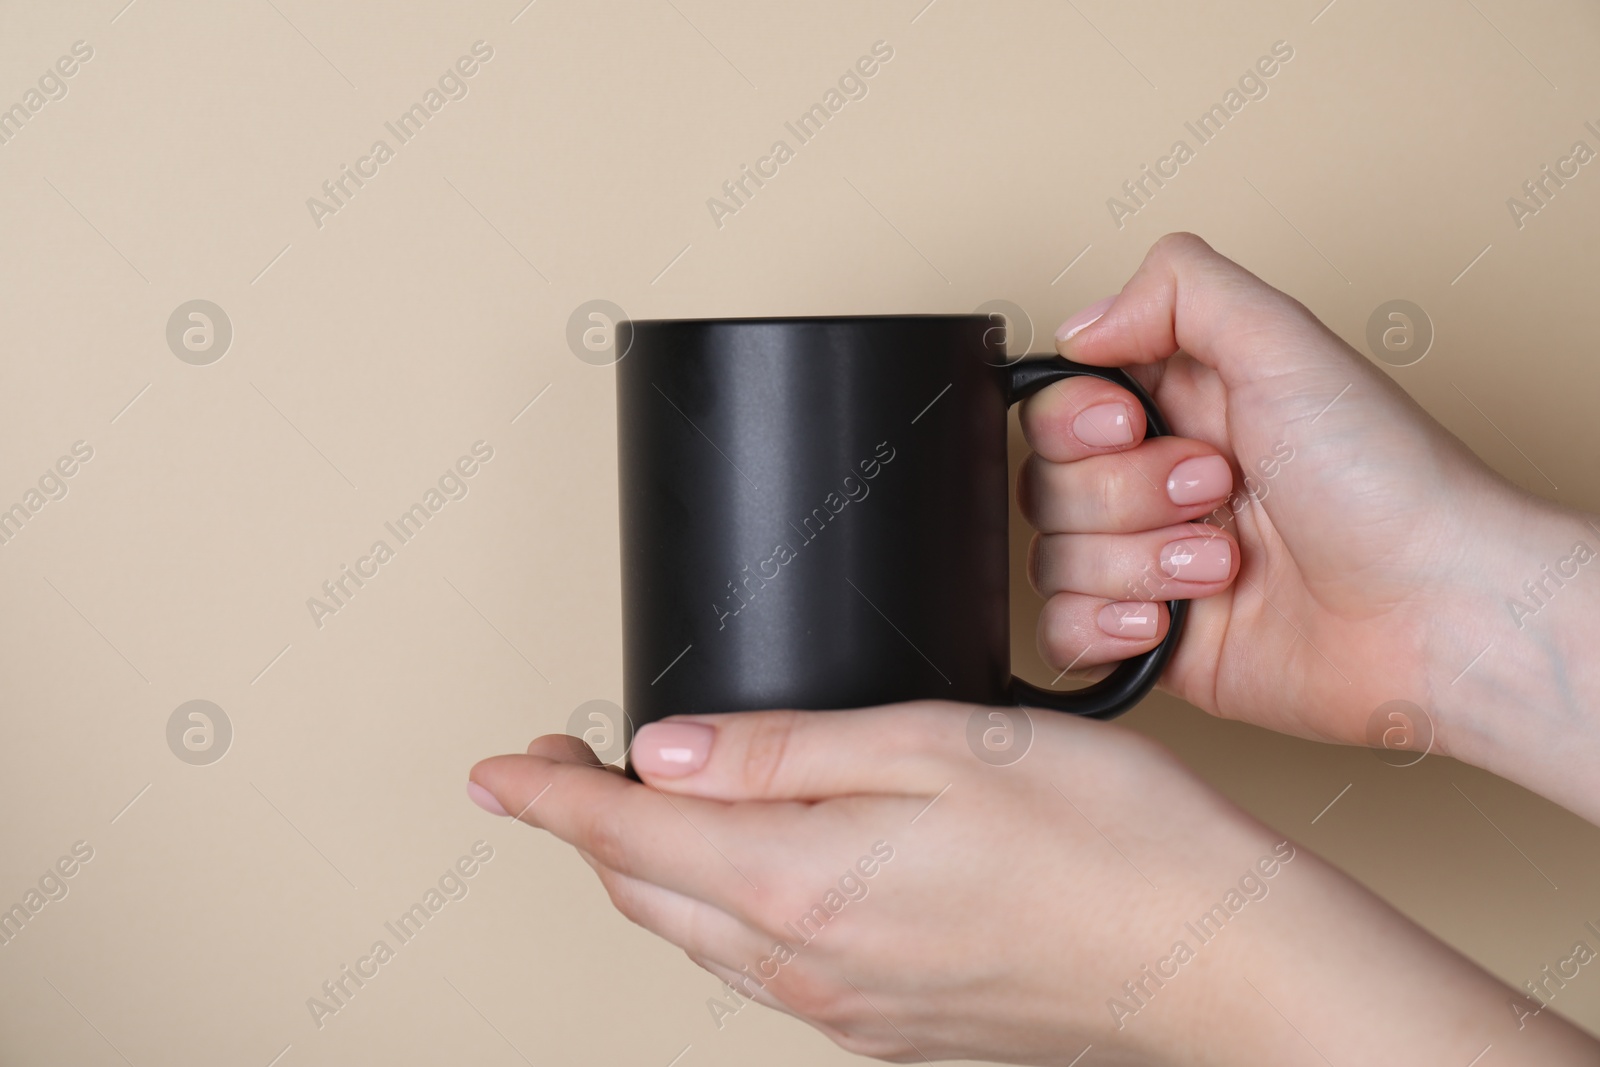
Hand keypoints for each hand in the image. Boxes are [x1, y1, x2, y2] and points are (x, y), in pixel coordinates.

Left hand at [468, 705, 1597, 1064]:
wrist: (1217, 961)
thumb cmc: (1111, 844)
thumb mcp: (941, 747)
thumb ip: (789, 750)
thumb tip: (671, 747)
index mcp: (803, 882)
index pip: (625, 833)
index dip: (546, 795)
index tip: (496, 769)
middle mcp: (809, 964)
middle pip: (647, 889)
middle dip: (586, 826)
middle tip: (560, 766)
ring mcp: (849, 1008)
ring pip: (698, 934)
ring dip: (649, 868)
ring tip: (637, 807)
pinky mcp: (891, 1027)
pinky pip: (763, 969)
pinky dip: (721, 910)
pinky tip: (745, 877)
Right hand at [1024, 233, 1599, 818]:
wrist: (1441, 613)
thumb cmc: (1388, 482)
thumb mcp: (1287, 342)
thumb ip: (1178, 289)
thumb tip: (1079, 328)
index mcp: (1185, 405)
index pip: (1057, 404)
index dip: (1076, 419)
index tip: (1133, 424)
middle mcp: (1161, 483)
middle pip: (1045, 483)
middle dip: (1129, 493)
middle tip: (1219, 489)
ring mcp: (1154, 566)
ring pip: (1052, 560)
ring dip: (1139, 561)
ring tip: (1226, 563)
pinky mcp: (1156, 643)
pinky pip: (1062, 634)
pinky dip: (1104, 627)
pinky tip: (1173, 621)